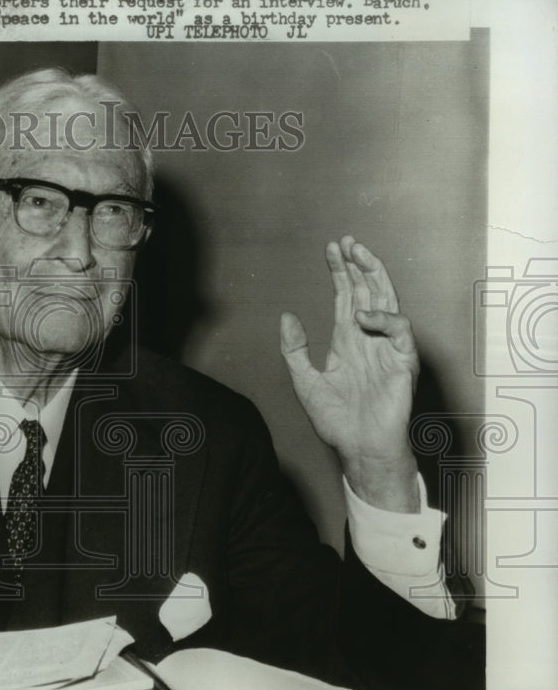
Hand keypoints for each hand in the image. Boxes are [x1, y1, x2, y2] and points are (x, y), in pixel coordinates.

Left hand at [280, 236, 419, 512]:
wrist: (358, 448)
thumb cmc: (336, 420)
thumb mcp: (305, 381)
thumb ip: (294, 349)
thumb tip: (286, 316)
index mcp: (347, 341)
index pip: (345, 297)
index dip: (339, 273)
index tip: (331, 250)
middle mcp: (368, 339)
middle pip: (366, 291)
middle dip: (357, 265)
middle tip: (345, 242)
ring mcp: (386, 348)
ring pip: (385, 301)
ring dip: (374, 276)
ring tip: (359, 254)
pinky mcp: (402, 361)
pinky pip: (399, 330)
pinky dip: (384, 317)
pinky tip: (363, 313)